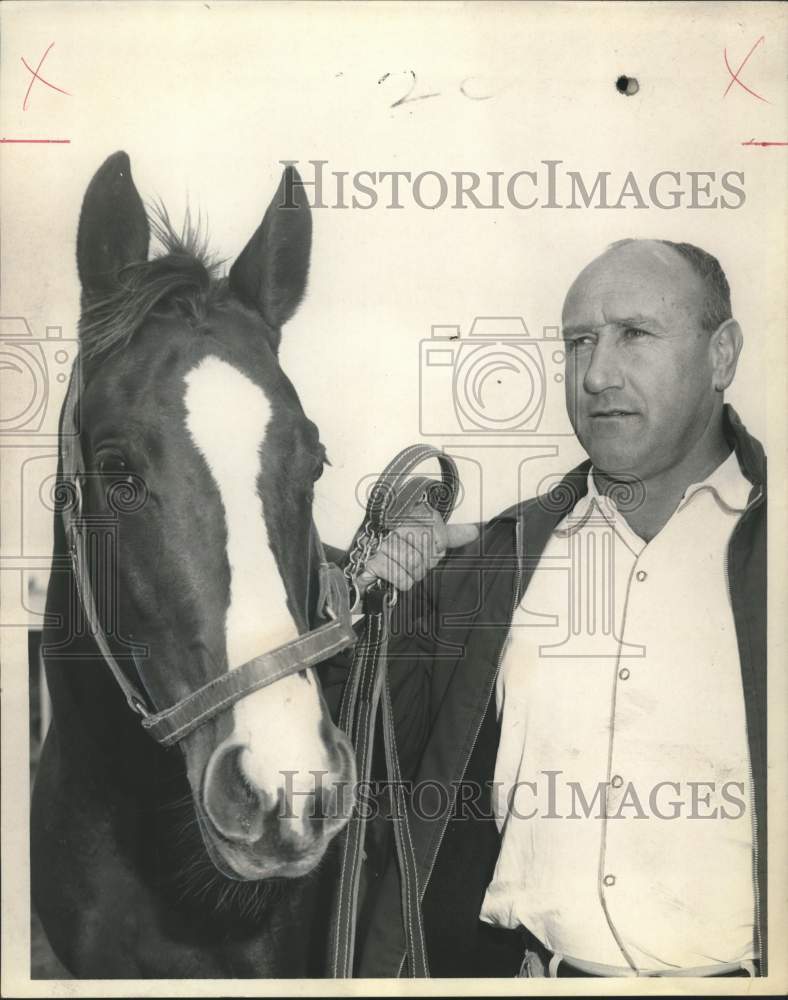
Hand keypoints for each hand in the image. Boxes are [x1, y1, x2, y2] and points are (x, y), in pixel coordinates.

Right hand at [354, 503, 478, 594]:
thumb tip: (474, 531)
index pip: (438, 531)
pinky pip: (403, 578)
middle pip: (428, 551)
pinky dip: (401, 581)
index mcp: (409, 511)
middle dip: (423, 561)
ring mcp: (383, 541)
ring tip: (400, 565)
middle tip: (409, 557)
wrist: (361, 562)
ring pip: (416, 565)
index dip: (437, 544)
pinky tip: (392, 573)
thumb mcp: (423, 537)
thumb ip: (449, 534)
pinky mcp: (374, 560)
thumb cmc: (395, 549)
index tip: (428, 546)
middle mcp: (395, 522)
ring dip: (411, 572)